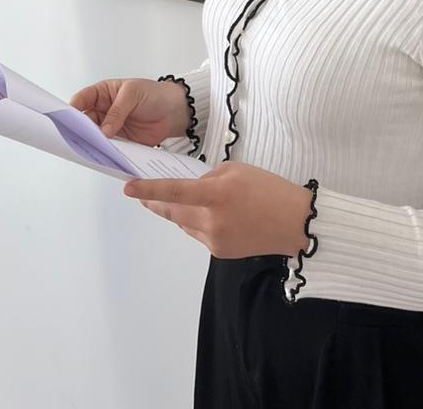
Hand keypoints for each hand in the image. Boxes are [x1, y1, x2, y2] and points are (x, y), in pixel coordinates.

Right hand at [69, 78, 190, 145]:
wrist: (175, 111)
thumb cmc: (154, 94)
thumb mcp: (133, 94)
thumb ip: (117, 112)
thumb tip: (103, 130)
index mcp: (103, 93)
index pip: (82, 100)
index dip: (72, 109)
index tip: (66, 119)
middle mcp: (104, 111)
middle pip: (85, 121)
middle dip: (80, 130)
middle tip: (76, 139)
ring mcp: (112, 127)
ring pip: (95, 136)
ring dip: (92, 143)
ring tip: (89, 150)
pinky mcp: (122, 142)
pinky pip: (109, 148)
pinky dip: (106, 152)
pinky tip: (104, 156)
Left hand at [124, 161, 312, 258]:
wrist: (295, 223)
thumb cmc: (269, 189)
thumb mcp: (236, 170)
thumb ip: (208, 177)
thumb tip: (190, 187)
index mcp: (216, 194)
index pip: (173, 191)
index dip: (148, 190)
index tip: (127, 187)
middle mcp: (211, 220)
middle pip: (172, 210)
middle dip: (155, 201)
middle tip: (140, 192)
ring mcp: (214, 239)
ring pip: (183, 223)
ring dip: (177, 211)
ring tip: (178, 198)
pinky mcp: (219, 251)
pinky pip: (197, 233)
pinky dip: (196, 222)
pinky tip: (208, 214)